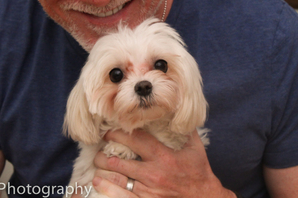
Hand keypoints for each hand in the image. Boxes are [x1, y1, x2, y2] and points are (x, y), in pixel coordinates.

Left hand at [91, 129, 232, 197]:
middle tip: (99, 147)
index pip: (135, 141)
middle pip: (120, 161)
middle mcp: (153, 174)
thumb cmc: (199, 172)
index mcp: (163, 157)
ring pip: (117, 179)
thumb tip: (175, 109)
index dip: (118, 134)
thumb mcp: (195, 148)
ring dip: (103, 169)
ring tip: (98, 162)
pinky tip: (99, 181)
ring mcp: (148, 191)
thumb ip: (184, 128)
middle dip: (105, 153)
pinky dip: (107, 188)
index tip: (109, 130)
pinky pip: (121, 196)